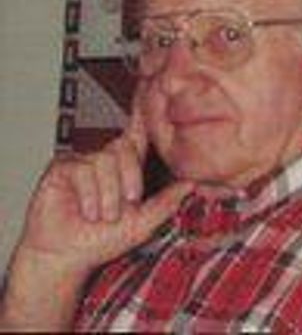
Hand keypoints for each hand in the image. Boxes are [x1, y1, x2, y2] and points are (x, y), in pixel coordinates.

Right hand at [15, 95, 190, 274]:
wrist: (66, 258)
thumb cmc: (101, 241)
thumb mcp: (142, 223)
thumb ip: (166, 202)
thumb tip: (191, 184)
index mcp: (124, 169)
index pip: (136, 137)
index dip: (141, 116)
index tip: (149, 92)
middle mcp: (104, 160)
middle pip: (124, 147)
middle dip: (129, 178)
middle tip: (128, 203)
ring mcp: (82, 162)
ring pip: (104, 160)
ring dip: (107, 193)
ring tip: (102, 215)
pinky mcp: (62, 167)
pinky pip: (83, 169)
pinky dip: (89, 194)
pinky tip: (86, 211)